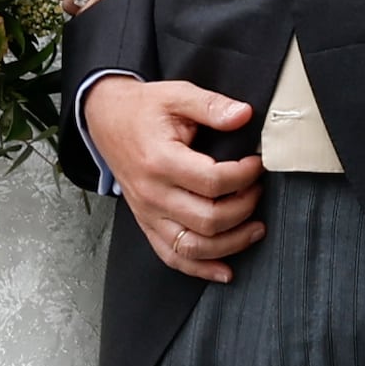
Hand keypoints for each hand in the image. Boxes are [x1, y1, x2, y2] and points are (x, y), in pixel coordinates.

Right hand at [86, 72, 261, 278]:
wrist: (106, 120)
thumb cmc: (145, 109)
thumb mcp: (178, 95)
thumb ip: (212, 105)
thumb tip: (245, 115)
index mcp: (160, 161)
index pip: (213, 182)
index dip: (244, 176)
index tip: (257, 164)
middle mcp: (152, 193)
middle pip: (208, 219)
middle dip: (244, 208)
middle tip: (258, 191)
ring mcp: (147, 212)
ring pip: (193, 246)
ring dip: (231, 243)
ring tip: (256, 228)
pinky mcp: (146, 222)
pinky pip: (171, 255)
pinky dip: (200, 268)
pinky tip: (226, 271)